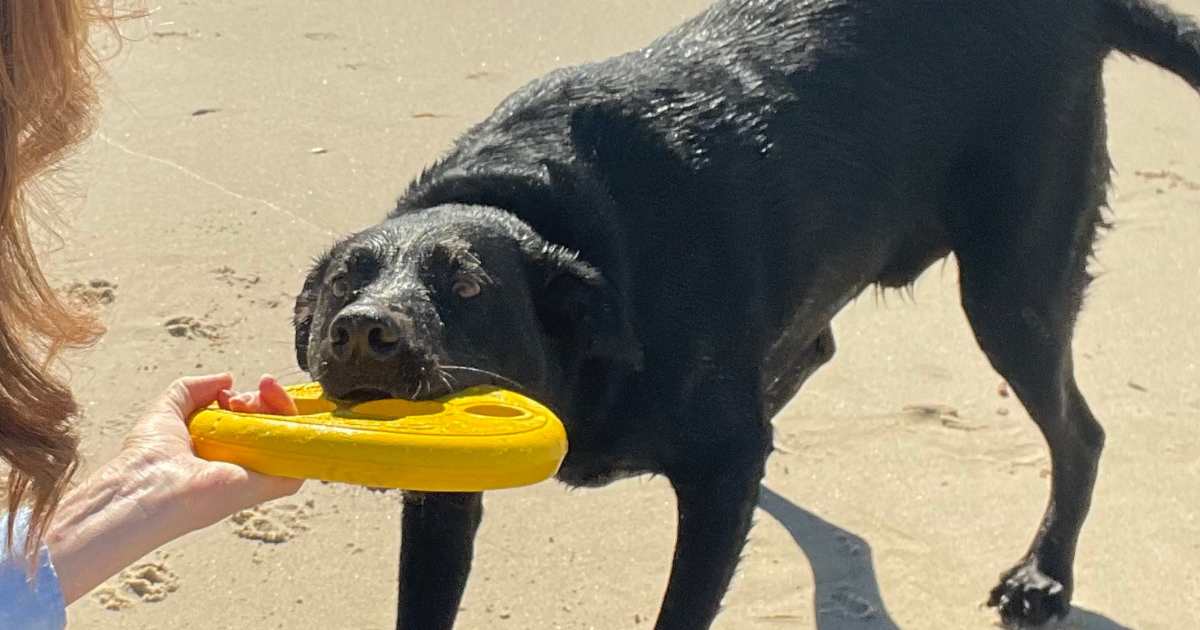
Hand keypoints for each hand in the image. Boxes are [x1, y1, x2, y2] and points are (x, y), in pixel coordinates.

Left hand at [48, 374, 302, 603]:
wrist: (147, 487)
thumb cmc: (149, 456)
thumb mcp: (168, 407)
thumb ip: (193, 388)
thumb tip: (228, 379)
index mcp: (220, 448)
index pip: (252, 421)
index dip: (251, 401)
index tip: (233, 394)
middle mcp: (240, 461)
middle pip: (274, 425)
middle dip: (268, 400)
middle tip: (248, 394)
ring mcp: (257, 474)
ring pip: (290, 438)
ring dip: (284, 409)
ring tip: (263, 394)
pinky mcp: (269, 485)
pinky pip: (302, 464)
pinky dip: (306, 437)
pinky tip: (285, 414)